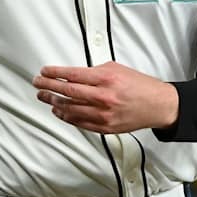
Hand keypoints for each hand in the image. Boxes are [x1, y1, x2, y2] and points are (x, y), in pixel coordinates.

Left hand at [33, 62, 178, 134]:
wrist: (157, 105)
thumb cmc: (139, 86)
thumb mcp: (117, 69)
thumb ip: (95, 71)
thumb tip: (74, 74)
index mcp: (106, 79)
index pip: (72, 75)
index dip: (54, 73)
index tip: (44, 72)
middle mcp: (103, 97)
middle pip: (67, 92)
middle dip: (48, 87)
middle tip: (38, 84)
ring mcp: (103, 114)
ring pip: (70, 109)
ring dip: (54, 103)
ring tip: (44, 97)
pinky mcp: (105, 127)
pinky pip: (79, 122)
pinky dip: (66, 117)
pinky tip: (59, 111)